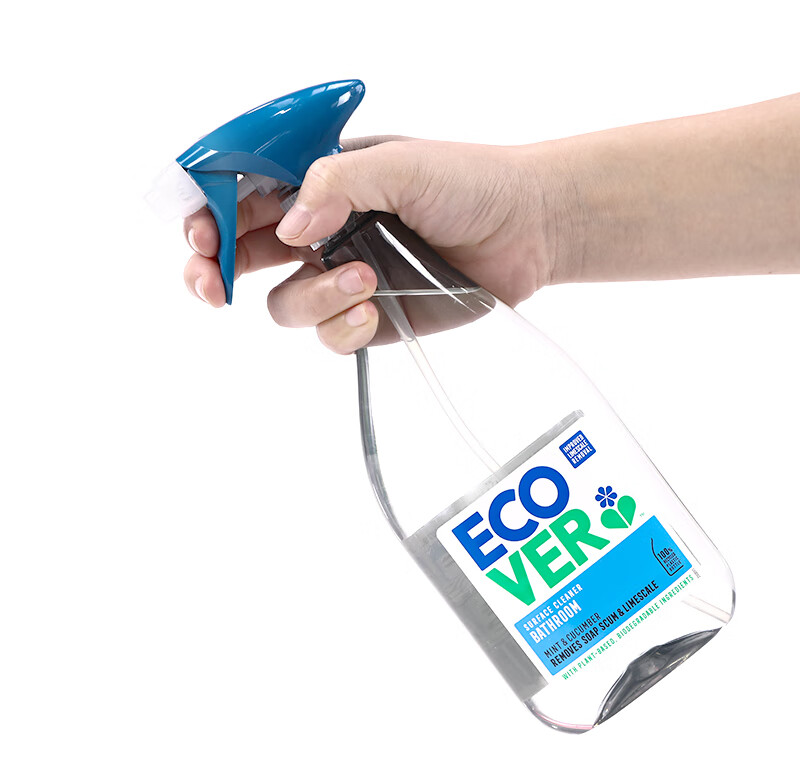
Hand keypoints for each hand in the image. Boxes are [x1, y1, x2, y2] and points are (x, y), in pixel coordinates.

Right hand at [182, 137, 555, 352]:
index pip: (243, 196)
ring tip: (363, 280)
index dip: (209, 215)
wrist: (526, 228)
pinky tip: (372, 310)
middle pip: (242, 257)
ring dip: (312, 297)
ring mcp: (342, 277)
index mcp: (319, 183)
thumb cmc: (470, 182)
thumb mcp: (400, 164)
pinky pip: (328, 336)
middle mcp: (322, 231)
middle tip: (214, 284)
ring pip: (285, 303)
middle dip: (214, 272)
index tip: (201, 236)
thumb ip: (337, 182)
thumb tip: (287, 227)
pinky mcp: (368, 317)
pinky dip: (341, 327)